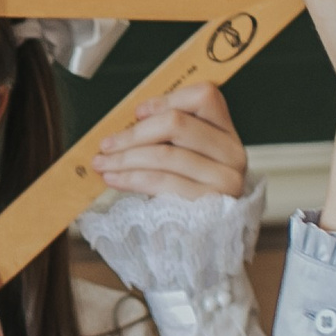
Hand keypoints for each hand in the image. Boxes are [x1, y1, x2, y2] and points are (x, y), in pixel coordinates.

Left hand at [92, 84, 248, 199]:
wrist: (204, 239)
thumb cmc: (188, 189)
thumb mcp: (187, 156)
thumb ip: (168, 134)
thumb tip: (126, 121)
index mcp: (227, 132)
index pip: (205, 96)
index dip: (167, 100)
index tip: (137, 113)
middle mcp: (232, 152)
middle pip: (177, 124)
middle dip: (133, 134)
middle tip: (106, 144)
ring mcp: (224, 179)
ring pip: (165, 154)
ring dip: (125, 158)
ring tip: (102, 163)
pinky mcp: (209, 202)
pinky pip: (162, 182)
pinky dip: (131, 178)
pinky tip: (114, 178)